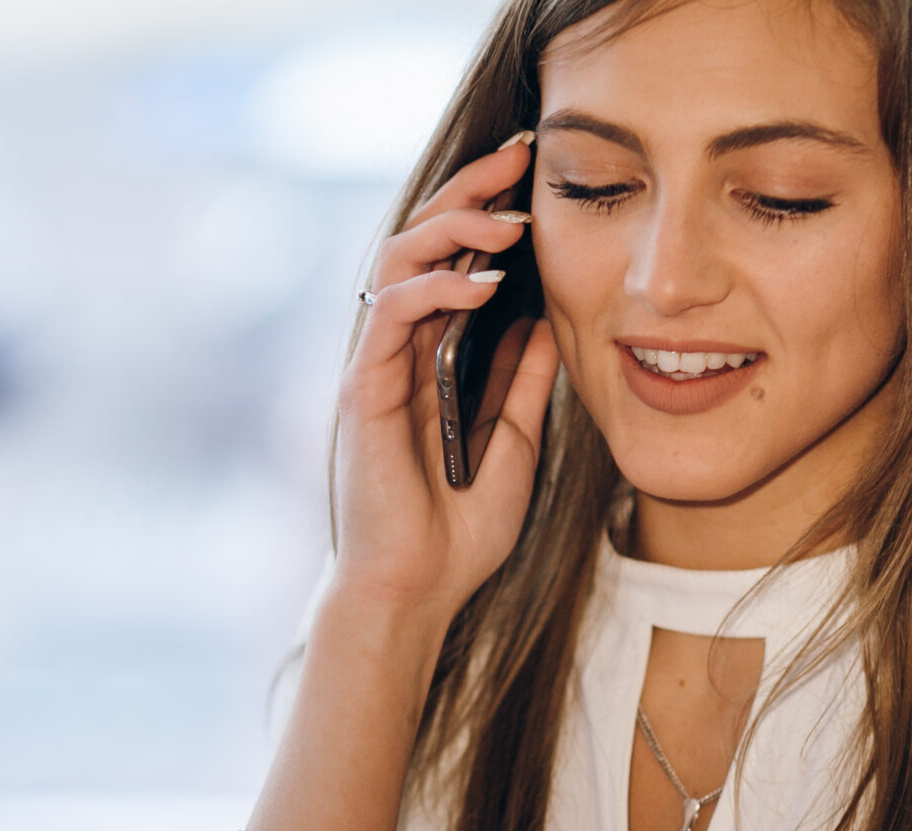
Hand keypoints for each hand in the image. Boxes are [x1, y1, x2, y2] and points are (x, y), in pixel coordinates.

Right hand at [332, 135, 561, 625]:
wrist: (416, 592)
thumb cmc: (457, 532)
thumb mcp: (515, 441)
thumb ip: (522, 380)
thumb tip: (549, 319)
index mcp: (431, 358)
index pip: (453, 261)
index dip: (487, 213)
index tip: (536, 177)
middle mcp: (398, 352)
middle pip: (422, 242)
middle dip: (469, 192)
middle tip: (519, 157)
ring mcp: (376, 368)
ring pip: (398, 262)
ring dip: (452, 229)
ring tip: (508, 219)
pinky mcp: (363, 390)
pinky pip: (388, 315)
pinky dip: (433, 290)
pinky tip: (482, 282)